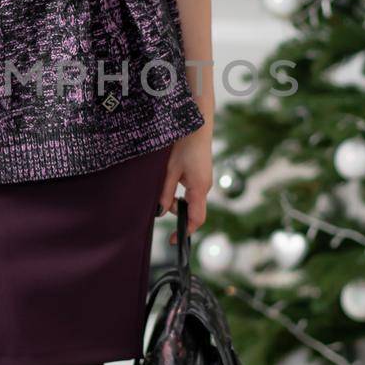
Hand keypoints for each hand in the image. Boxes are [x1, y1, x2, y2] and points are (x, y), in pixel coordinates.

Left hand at [157, 122, 213, 244]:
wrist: (196, 123)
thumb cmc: (183, 144)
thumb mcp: (170, 170)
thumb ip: (165, 193)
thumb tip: (160, 213)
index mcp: (199, 189)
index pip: (196, 219)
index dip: (185, 232)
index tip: (173, 241)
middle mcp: (204, 187)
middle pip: (192, 211)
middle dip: (177, 213)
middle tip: (160, 205)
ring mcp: (203, 180)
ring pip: (190, 200)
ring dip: (176, 200)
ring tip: (163, 185)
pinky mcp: (200, 173)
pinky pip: (190, 190)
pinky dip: (180, 191)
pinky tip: (170, 178)